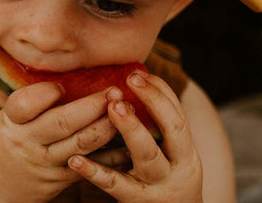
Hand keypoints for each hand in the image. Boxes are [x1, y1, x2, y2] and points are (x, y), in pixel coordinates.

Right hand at [0, 81, 121, 202]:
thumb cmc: (3, 141)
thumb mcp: (6, 118)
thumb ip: (31, 102)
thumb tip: (67, 76)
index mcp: (11, 122)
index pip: (25, 104)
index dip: (46, 93)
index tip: (61, 86)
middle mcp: (28, 142)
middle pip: (62, 123)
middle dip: (91, 106)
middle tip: (113, 90)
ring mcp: (45, 164)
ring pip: (81, 144)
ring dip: (106, 125)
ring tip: (125, 109)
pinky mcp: (61, 180)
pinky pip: (90, 165)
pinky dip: (110, 152)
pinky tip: (126, 139)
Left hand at [68, 71, 203, 202]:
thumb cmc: (166, 178)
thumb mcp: (173, 154)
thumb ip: (159, 123)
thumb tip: (138, 77)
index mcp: (186, 150)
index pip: (178, 114)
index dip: (160, 91)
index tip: (138, 73)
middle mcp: (178, 167)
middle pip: (172, 130)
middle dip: (153, 102)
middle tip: (130, 80)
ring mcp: (156, 185)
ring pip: (147, 155)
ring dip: (131, 128)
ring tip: (113, 108)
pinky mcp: (133, 201)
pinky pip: (113, 183)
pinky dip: (93, 170)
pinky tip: (75, 158)